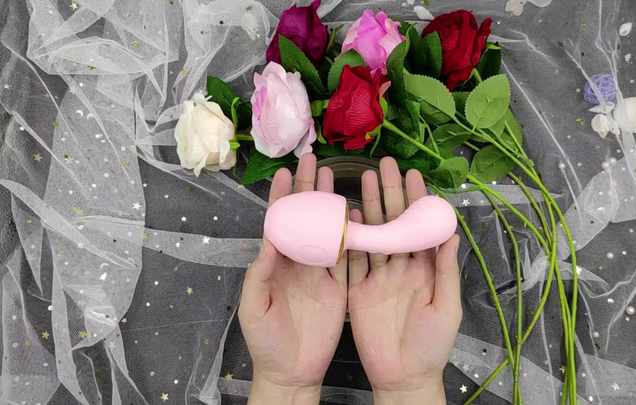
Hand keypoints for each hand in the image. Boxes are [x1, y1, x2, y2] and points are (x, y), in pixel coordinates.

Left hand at [239, 154, 346, 404]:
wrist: (291, 371)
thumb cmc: (265, 341)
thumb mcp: (255, 307)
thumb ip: (260, 274)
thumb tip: (269, 240)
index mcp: (275, 264)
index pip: (279, 223)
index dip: (282, 198)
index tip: (286, 173)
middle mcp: (298, 262)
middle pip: (304, 219)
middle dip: (307, 190)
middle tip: (313, 162)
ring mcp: (319, 273)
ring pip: (326, 231)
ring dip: (328, 205)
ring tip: (333, 177)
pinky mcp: (339, 287)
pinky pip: (346, 257)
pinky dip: (351, 236)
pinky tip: (356, 215)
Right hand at [348, 157, 461, 404]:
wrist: (404, 377)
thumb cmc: (432, 345)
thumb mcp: (446, 308)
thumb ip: (446, 271)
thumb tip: (450, 234)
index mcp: (426, 269)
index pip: (420, 227)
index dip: (417, 202)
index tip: (414, 175)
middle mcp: (402, 266)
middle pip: (395, 223)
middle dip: (392, 194)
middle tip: (387, 165)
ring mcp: (379, 276)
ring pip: (374, 235)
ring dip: (370, 208)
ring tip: (365, 179)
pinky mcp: (359, 289)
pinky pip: (354, 260)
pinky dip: (350, 238)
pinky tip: (346, 216)